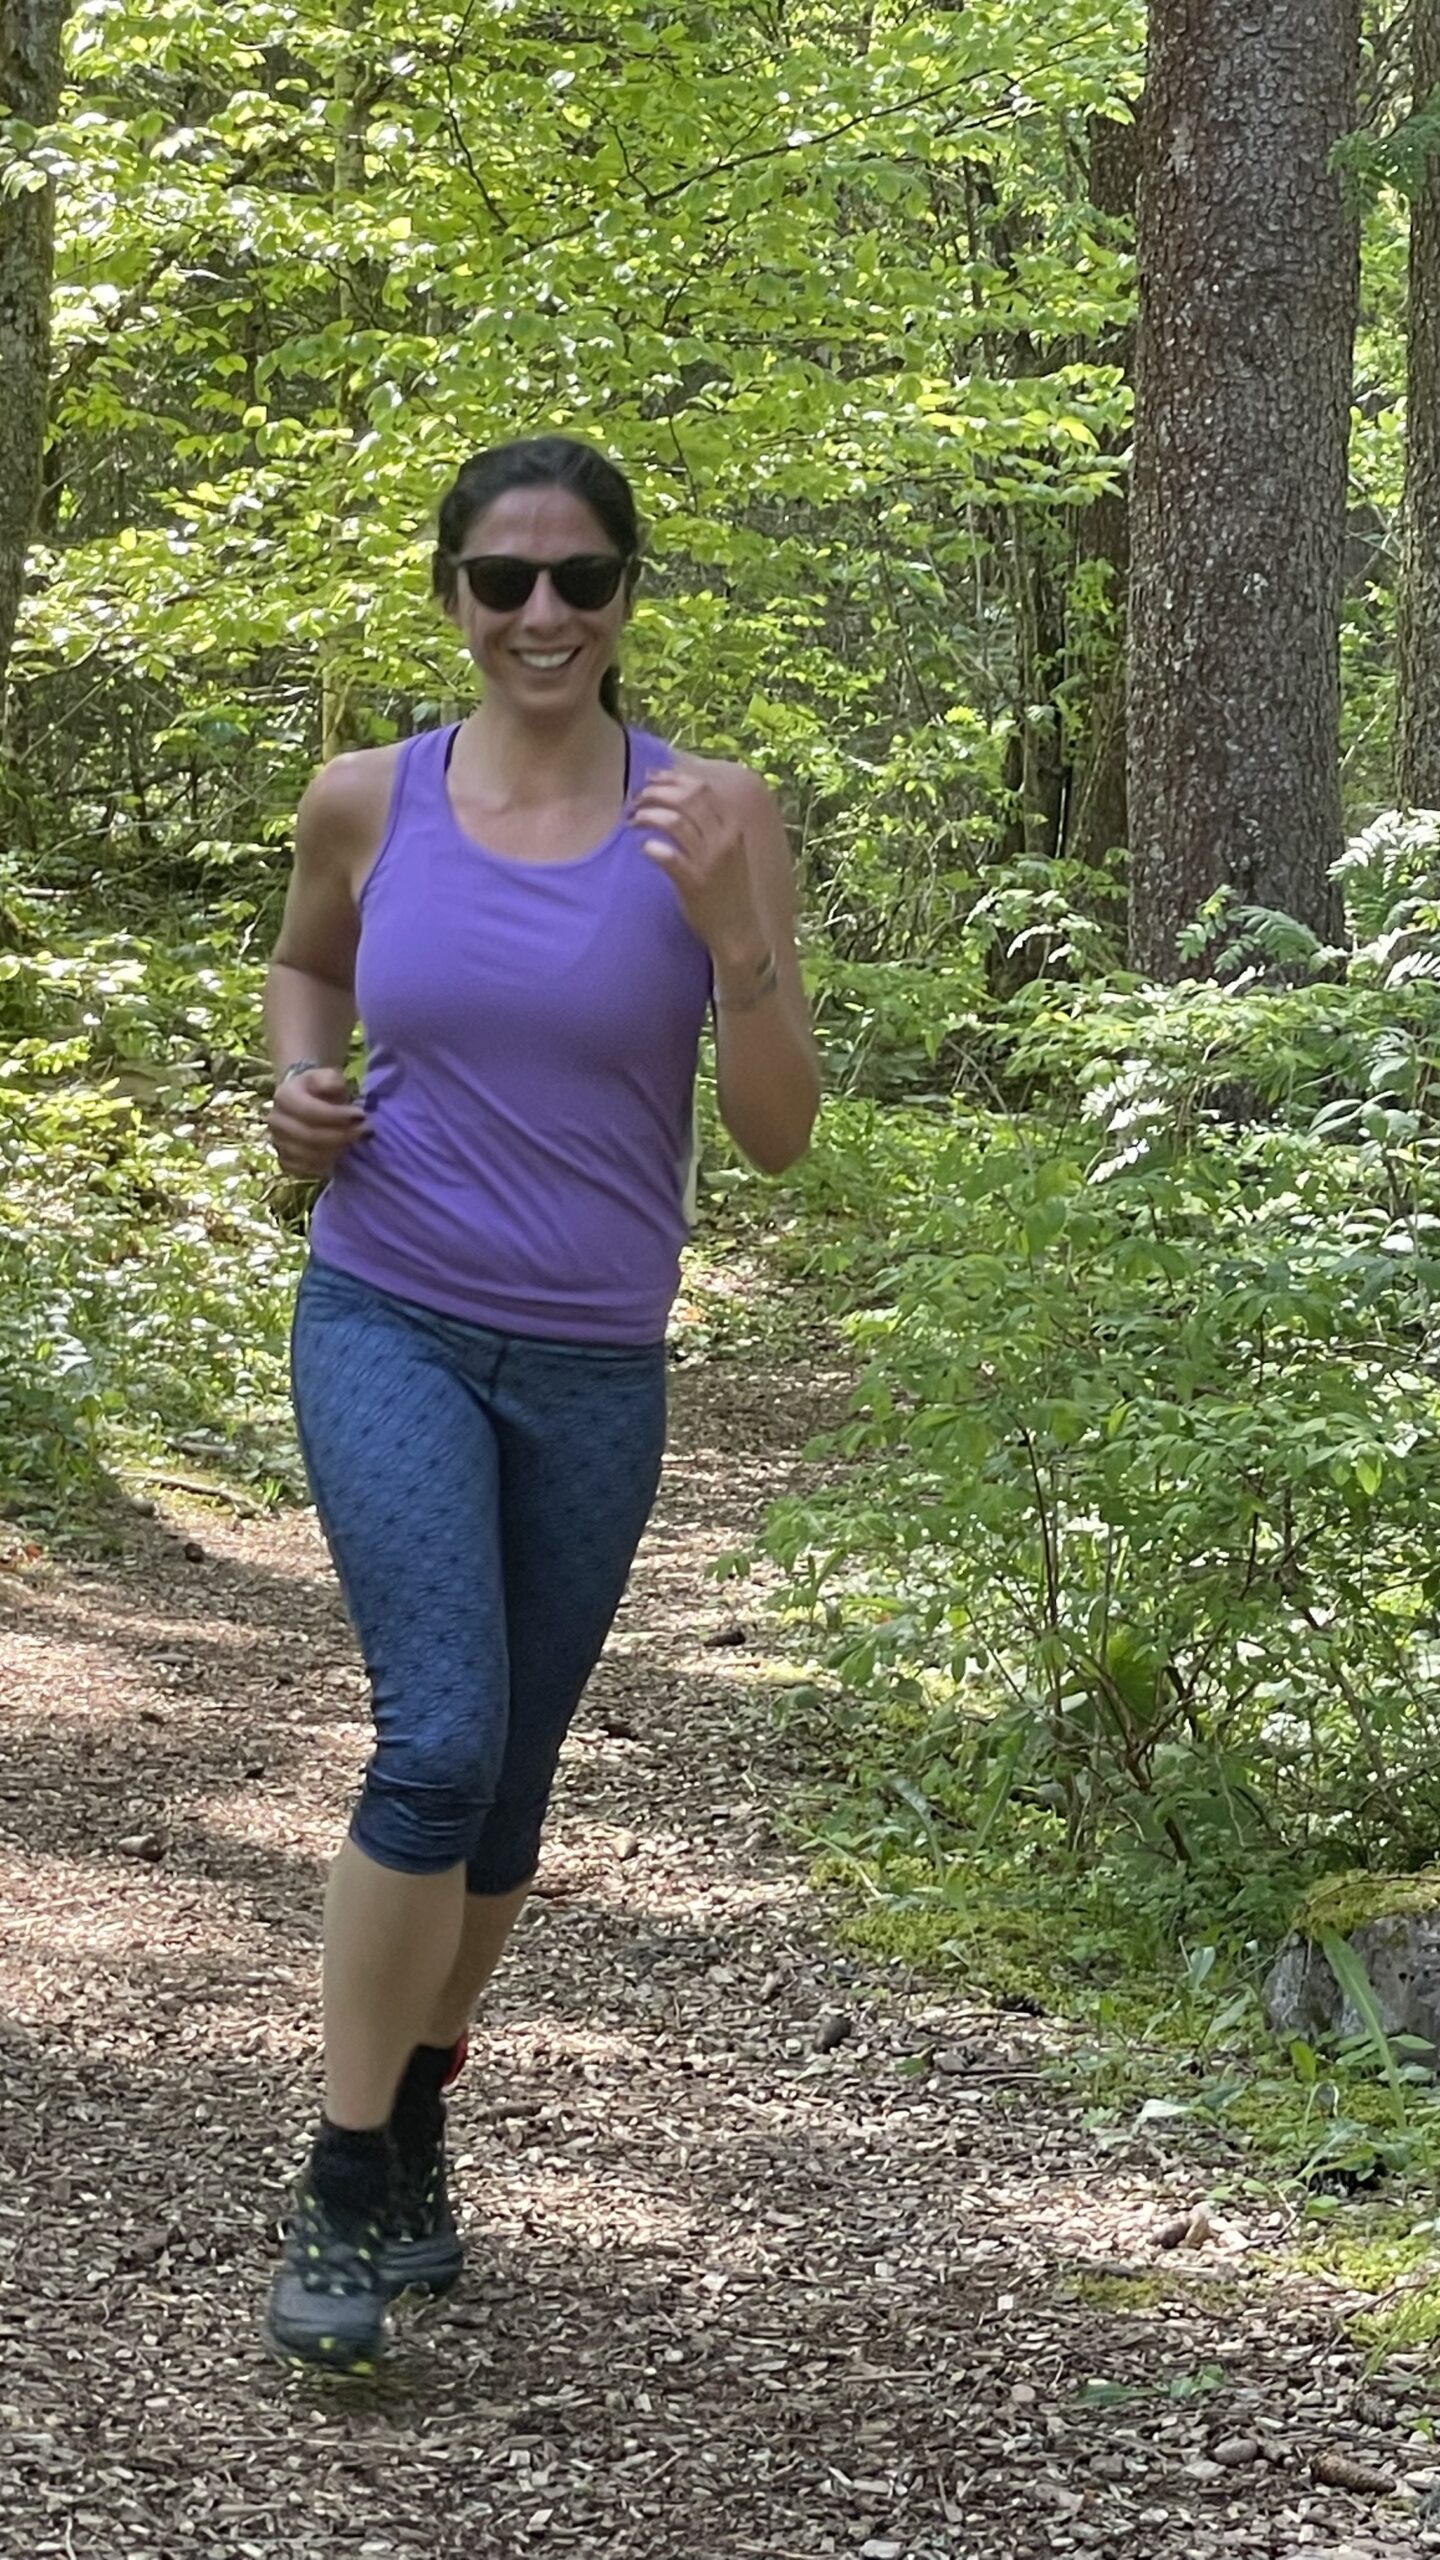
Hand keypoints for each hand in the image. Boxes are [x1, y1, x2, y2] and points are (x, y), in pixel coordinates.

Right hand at [267, 1065, 369, 1178]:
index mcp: (284, 1096)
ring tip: (356, 1143)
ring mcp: (278, 1143)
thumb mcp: (327, 1076)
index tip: (361, 1115)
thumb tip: (333, 1087)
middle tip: (365, 1132)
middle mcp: (276, 1121)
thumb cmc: (320, 1089)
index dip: (337, 1116)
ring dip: (337, 1151)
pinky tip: (341, 1155)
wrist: (305, 1100)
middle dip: (342, 1135)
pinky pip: (306, 1169)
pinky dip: (326, 1165)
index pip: (310, 1111)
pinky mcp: (285, 1161)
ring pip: (309, 1155)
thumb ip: (330, 1079)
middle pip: (310, 1136)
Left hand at [630, 769, 761, 961]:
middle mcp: (724, 839)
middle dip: (655, 793)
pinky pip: (667, 855)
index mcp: (733, 826)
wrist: (739, 930)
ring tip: (632, 820)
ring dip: (647, 815)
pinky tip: (643, 848)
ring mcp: (710, 861)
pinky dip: (650, 847)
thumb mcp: (729, 849)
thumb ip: (712, 824)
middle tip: (635, 799)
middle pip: (685, 799)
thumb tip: (682, 794)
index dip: (672, 778)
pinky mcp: (694, 883)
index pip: (701, 788)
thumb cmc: (728, 889)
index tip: (651, 778)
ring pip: (673, 822)